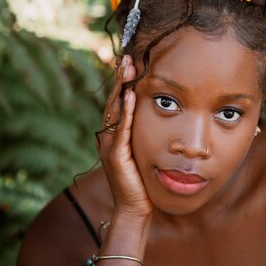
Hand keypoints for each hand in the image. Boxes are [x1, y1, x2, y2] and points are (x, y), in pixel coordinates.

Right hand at [97, 55, 151, 218]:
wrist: (134, 208)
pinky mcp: (115, 156)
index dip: (122, 82)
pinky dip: (124, 111)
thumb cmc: (142, 181)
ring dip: (121, 87)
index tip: (130, 62)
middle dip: (120, 78)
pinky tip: (129, 95)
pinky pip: (120, 129)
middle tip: (128, 57)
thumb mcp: (143, 151)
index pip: (118, 102)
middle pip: (114, 101)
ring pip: (114, 110)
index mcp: (115, 135)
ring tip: (127, 67)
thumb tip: (157, 114)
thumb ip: (143, 134)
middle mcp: (108, 137)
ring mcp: (109, 146)